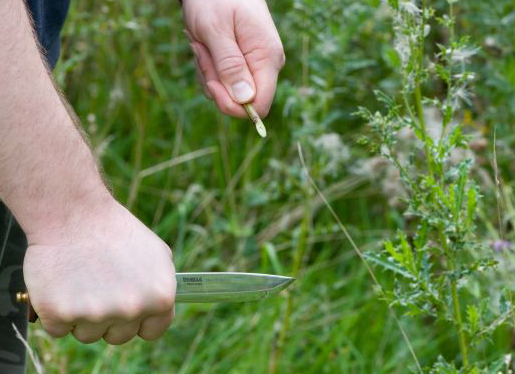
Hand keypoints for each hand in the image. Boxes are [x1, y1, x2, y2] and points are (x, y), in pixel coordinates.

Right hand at [23, 199, 175, 344]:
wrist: (74, 213)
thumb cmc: (116, 230)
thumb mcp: (157, 253)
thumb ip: (161, 285)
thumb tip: (161, 307)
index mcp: (160, 297)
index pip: (153, 331)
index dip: (140, 321)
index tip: (130, 312)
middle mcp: (131, 309)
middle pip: (118, 336)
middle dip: (110, 318)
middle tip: (100, 287)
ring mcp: (94, 314)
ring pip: (87, 334)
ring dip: (83, 316)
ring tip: (81, 281)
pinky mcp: (58, 313)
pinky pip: (58, 329)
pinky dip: (56, 312)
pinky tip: (62, 284)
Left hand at [183, 0, 284, 117]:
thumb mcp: (215, 30)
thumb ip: (230, 66)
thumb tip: (244, 101)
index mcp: (267, 58)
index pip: (259, 105)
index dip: (233, 105)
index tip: (212, 84)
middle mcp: (266, 66)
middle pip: (240, 101)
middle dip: (214, 82)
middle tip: (201, 50)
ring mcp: (254, 66)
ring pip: (227, 93)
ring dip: (207, 72)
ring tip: (201, 43)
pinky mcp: (242, 65)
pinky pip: (222, 82)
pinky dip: (207, 67)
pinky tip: (204, 45)